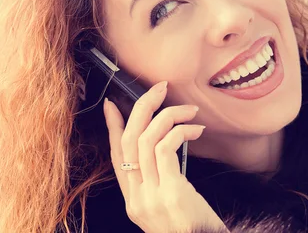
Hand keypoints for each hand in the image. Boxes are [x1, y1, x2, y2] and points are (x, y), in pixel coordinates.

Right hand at [103, 81, 227, 232]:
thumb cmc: (194, 230)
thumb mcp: (170, 208)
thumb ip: (159, 184)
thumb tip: (163, 151)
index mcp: (134, 201)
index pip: (116, 158)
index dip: (113, 128)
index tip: (112, 105)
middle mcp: (137, 199)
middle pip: (128, 142)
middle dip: (142, 109)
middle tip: (159, 89)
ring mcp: (151, 197)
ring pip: (146, 140)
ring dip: (168, 116)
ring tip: (190, 109)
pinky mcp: (171, 193)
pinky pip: (166, 148)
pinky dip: (180, 131)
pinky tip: (196, 129)